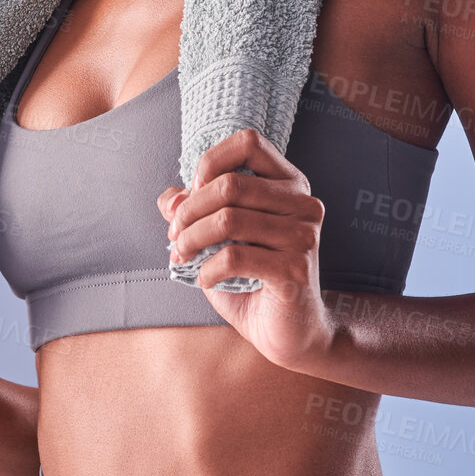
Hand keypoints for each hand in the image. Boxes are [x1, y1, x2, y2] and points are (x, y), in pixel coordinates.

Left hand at [156, 128, 338, 371]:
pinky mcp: (295, 268)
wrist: (290, 333)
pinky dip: (207, 269)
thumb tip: (170, 198)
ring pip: (228, 220)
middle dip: (190, 211)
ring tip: (182, 256)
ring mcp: (304, 235)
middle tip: (175, 235)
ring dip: (192, 239)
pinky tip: (204, 279)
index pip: (249, 142)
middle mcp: (304, 203)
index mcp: (290, 184)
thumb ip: (196, 212)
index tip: (193, 193)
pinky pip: (234, 257)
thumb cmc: (254, 281)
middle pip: (230, 184)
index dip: (211, 162)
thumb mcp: (219, 241)